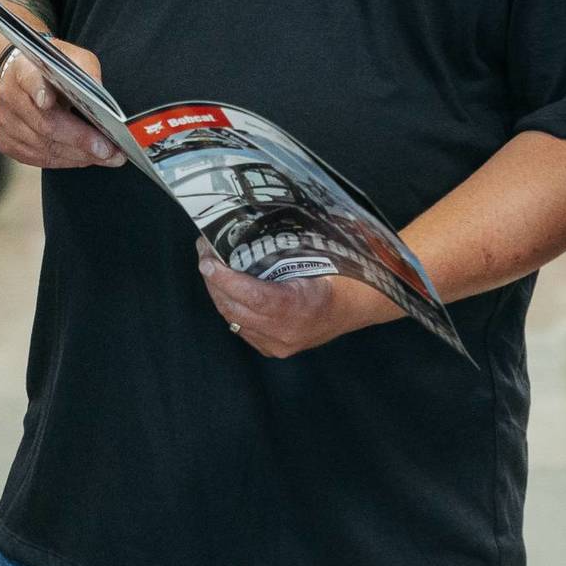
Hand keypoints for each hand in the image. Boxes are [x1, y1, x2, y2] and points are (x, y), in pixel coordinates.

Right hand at [0, 41, 123, 170]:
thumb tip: (101, 99)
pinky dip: (67, 161)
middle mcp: (9, 97)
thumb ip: (86, 70)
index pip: (30, 80)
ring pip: (44, 147)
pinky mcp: (7, 143)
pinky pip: (40, 159)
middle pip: (44, 124)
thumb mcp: (71, 58)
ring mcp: (5, 123)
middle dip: (79, 139)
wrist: (18, 82)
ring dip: (79, 155)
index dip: (39, 91)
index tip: (48, 102)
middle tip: (108, 149)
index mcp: (23, 69)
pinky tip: (87, 158)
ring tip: (108, 157)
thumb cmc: (51, 70)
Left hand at [194, 243, 394, 357]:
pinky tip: (226, 287)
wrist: (361, 304)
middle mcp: (286, 332)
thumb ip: (286, 242)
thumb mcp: (319, 252)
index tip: (206, 259)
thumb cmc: (343, 272)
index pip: (250, 296)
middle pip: (235, 308)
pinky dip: (232, 306)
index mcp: (299, 307)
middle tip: (204, 252)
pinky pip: (243, 327)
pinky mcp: (275, 348)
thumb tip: (252, 217)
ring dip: (219, 293)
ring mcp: (279, 344)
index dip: (223, 278)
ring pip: (235, 319)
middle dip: (213, 280)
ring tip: (210, 266)